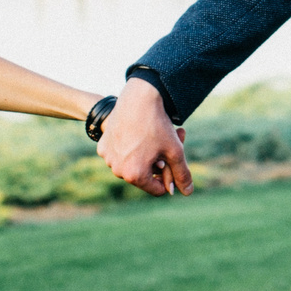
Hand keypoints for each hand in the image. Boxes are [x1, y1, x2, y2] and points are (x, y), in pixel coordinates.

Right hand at [97, 77, 190, 195]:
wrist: (138, 98)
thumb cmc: (157, 125)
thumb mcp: (175, 151)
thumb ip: (182, 174)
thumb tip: (187, 192)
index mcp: (135, 175)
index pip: (157, 189)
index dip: (169, 177)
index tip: (173, 161)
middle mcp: (118, 170)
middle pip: (144, 176)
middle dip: (158, 163)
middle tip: (168, 144)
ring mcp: (108, 158)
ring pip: (132, 164)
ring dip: (144, 155)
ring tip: (153, 138)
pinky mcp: (103, 146)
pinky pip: (120, 154)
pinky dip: (130, 148)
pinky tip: (138, 133)